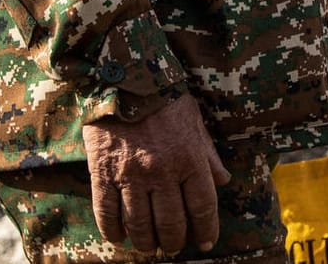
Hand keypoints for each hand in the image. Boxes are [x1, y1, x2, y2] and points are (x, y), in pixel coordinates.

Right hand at [83, 92, 231, 254]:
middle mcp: (163, 171)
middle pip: (171, 222)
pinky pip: (107, 213)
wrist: (125, 79)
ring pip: (139, 224)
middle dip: (173, 241)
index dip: (206, 230)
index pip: (203, 206)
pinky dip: (113, 231)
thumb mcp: (196, 122)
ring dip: (145, 242)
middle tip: (172, 248)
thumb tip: (223, 181)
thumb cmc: (166, 100)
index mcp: (190, 158)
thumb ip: (208, 154)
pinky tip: (119, 237)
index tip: (205, 243)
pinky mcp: (103, 174)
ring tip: (148, 247)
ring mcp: (131, 175)